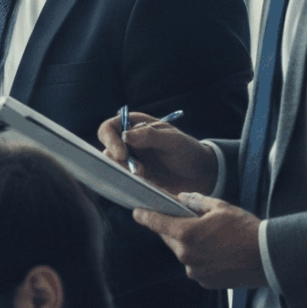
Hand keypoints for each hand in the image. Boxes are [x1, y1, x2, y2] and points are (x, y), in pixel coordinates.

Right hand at [98, 113, 216, 195]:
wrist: (200, 175)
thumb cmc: (188, 151)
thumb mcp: (173, 140)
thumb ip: (150, 135)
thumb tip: (125, 136)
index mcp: (135, 125)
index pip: (109, 128)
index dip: (110, 140)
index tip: (122, 154)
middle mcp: (129, 142)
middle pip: (106, 148)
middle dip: (117, 160)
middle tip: (137, 169)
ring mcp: (130, 160)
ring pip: (112, 165)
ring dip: (124, 171)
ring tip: (144, 175)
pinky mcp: (133, 176)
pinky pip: (121, 178)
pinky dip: (130, 181)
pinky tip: (146, 181)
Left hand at [133, 194, 265, 288]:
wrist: (270, 257)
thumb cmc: (247, 230)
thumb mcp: (221, 208)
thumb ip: (196, 202)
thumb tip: (181, 198)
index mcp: (187, 234)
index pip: (156, 223)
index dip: (144, 216)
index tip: (136, 212)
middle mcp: (186, 255)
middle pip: (169, 238)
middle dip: (174, 229)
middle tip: (186, 221)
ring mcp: (194, 270)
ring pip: (182, 253)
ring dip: (188, 244)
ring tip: (210, 238)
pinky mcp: (204, 281)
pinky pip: (194, 266)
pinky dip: (199, 258)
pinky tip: (216, 252)